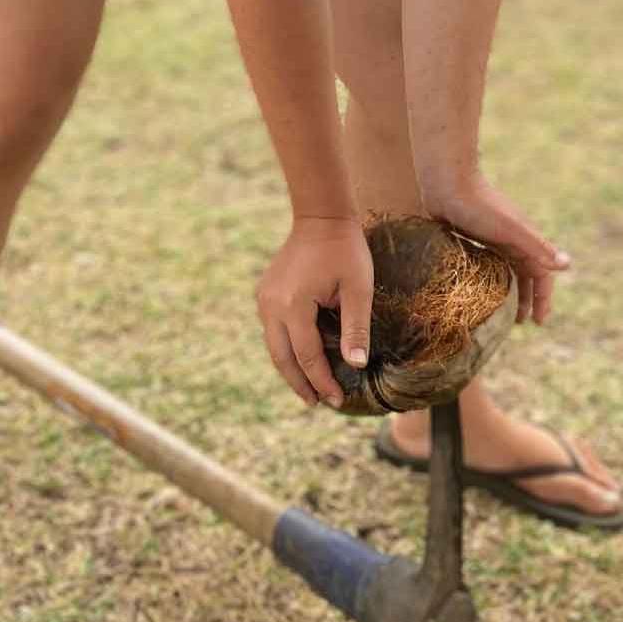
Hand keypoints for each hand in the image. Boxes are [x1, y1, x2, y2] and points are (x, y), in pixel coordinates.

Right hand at [256, 217, 373, 407]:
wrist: (321, 217)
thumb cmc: (345, 250)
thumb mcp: (358, 288)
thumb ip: (356, 328)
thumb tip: (355, 366)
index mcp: (293, 305)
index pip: (307, 356)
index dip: (322, 381)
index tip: (336, 401)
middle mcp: (271, 306)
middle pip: (283, 358)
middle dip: (301, 384)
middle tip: (318, 404)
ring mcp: (264, 299)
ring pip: (274, 347)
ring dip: (291, 369)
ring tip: (309, 389)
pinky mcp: (264, 293)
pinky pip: (273, 330)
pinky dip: (286, 349)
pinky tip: (301, 358)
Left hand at [423, 174, 570, 323]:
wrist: (447, 182)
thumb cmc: (480, 206)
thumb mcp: (511, 230)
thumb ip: (537, 247)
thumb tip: (567, 266)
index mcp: (524, 239)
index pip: (541, 274)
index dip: (543, 297)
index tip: (539, 322)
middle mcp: (512, 239)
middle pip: (526, 273)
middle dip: (529, 298)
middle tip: (524, 323)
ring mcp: (493, 237)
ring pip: (508, 269)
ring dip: (511, 290)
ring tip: (505, 312)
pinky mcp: (473, 236)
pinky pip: (489, 262)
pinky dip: (493, 277)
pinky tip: (482, 288)